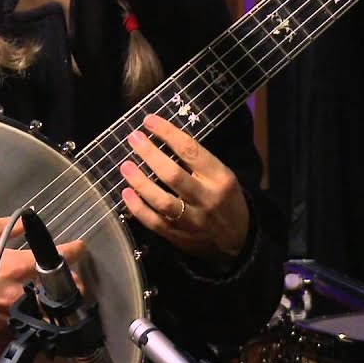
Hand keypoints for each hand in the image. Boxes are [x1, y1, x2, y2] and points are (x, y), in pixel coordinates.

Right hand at [0, 216, 85, 328]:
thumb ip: (6, 226)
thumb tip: (26, 222)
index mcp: (14, 266)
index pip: (55, 259)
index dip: (73, 251)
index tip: (80, 246)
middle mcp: (15, 293)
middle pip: (56, 292)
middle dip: (68, 283)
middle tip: (70, 274)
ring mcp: (7, 313)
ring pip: (40, 308)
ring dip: (48, 298)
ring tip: (50, 288)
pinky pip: (19, 317)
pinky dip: (25, 309)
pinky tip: (22, 300)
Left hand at [118, 114, 248, 263]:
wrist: (238, 242)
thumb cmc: (227, 200)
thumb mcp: (222, 176)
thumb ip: (198, 163)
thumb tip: (163, 139)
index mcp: (219, 177)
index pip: (191, 150)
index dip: (168, 133)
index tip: (149, 121)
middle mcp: (205, 198)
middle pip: (173, 175)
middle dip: (150, 154)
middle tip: (133, 138)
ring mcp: (191, 220)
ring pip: (161, 200)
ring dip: (140, 182)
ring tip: (125, 166)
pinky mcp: (178, 236)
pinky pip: (154, 222)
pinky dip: (137, 208)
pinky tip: (126, 193)